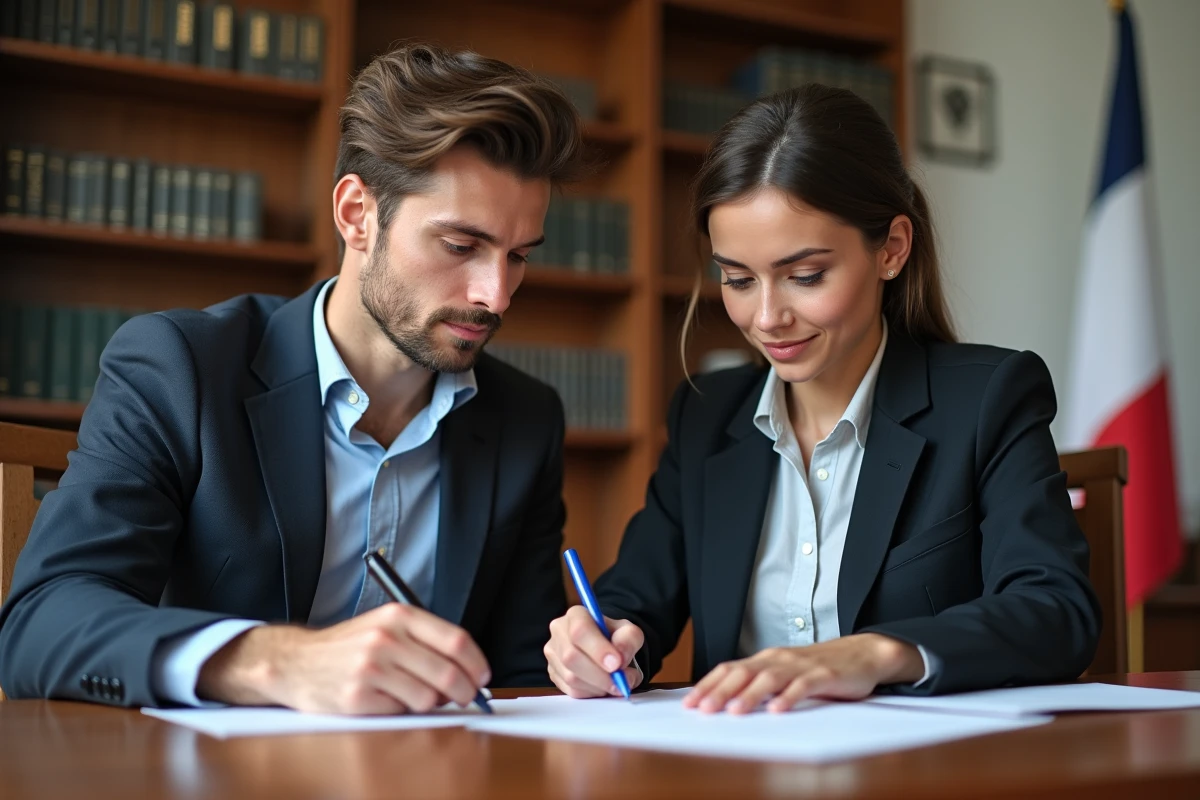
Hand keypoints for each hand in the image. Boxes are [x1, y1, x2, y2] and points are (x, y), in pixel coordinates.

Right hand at [196, 603, 490, 714]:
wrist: (297, 662)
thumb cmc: (350, 646)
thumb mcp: (386, 625)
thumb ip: (425, 640)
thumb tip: (469, 668)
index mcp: (398, 616)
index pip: (456, 640)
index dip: (477, 663)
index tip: (484, 676)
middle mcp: (386, 639)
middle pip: (449, 673)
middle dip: (466, 691)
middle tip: (466, 697)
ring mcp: (371, 669)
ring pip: (428, 698)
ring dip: (431, 703)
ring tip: (414, 694)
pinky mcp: (358, 697)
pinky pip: (401, 712)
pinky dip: (402, 711)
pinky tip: (386, 699)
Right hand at [544, 605, 643, 697]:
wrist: (605, 649)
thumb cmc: (615, 638)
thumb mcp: (628, 632)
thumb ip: (629, 639)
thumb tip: (619, 656)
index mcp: (576, 615)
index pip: (580, 630)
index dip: (598, 649)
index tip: (616, 664)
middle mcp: (559, 631)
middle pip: (571, 657)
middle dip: (599, 675)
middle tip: (620, 682)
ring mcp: (553, 654)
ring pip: (571, 677)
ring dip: (598, 686)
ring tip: (615, 683)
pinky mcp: (553, 673)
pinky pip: (571, 690)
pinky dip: (591, 693)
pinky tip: (602, 687)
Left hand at [683, 633, 923, 713]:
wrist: (860, 654)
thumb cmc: (817, 668)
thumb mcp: (783, 672)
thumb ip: (758, 684)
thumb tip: (726, 702)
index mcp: (765, 659)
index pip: (729, 669)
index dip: (708, 685)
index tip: (690, 703)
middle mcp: (778, 659)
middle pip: (743, 673)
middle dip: (720, 692)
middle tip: (703, 710)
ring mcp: (800, 666)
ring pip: (770, 679)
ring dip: (750, 695)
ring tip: (734, 711)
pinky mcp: (823, 676)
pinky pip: (803, 686)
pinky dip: (789, 698)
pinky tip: (778, 710)